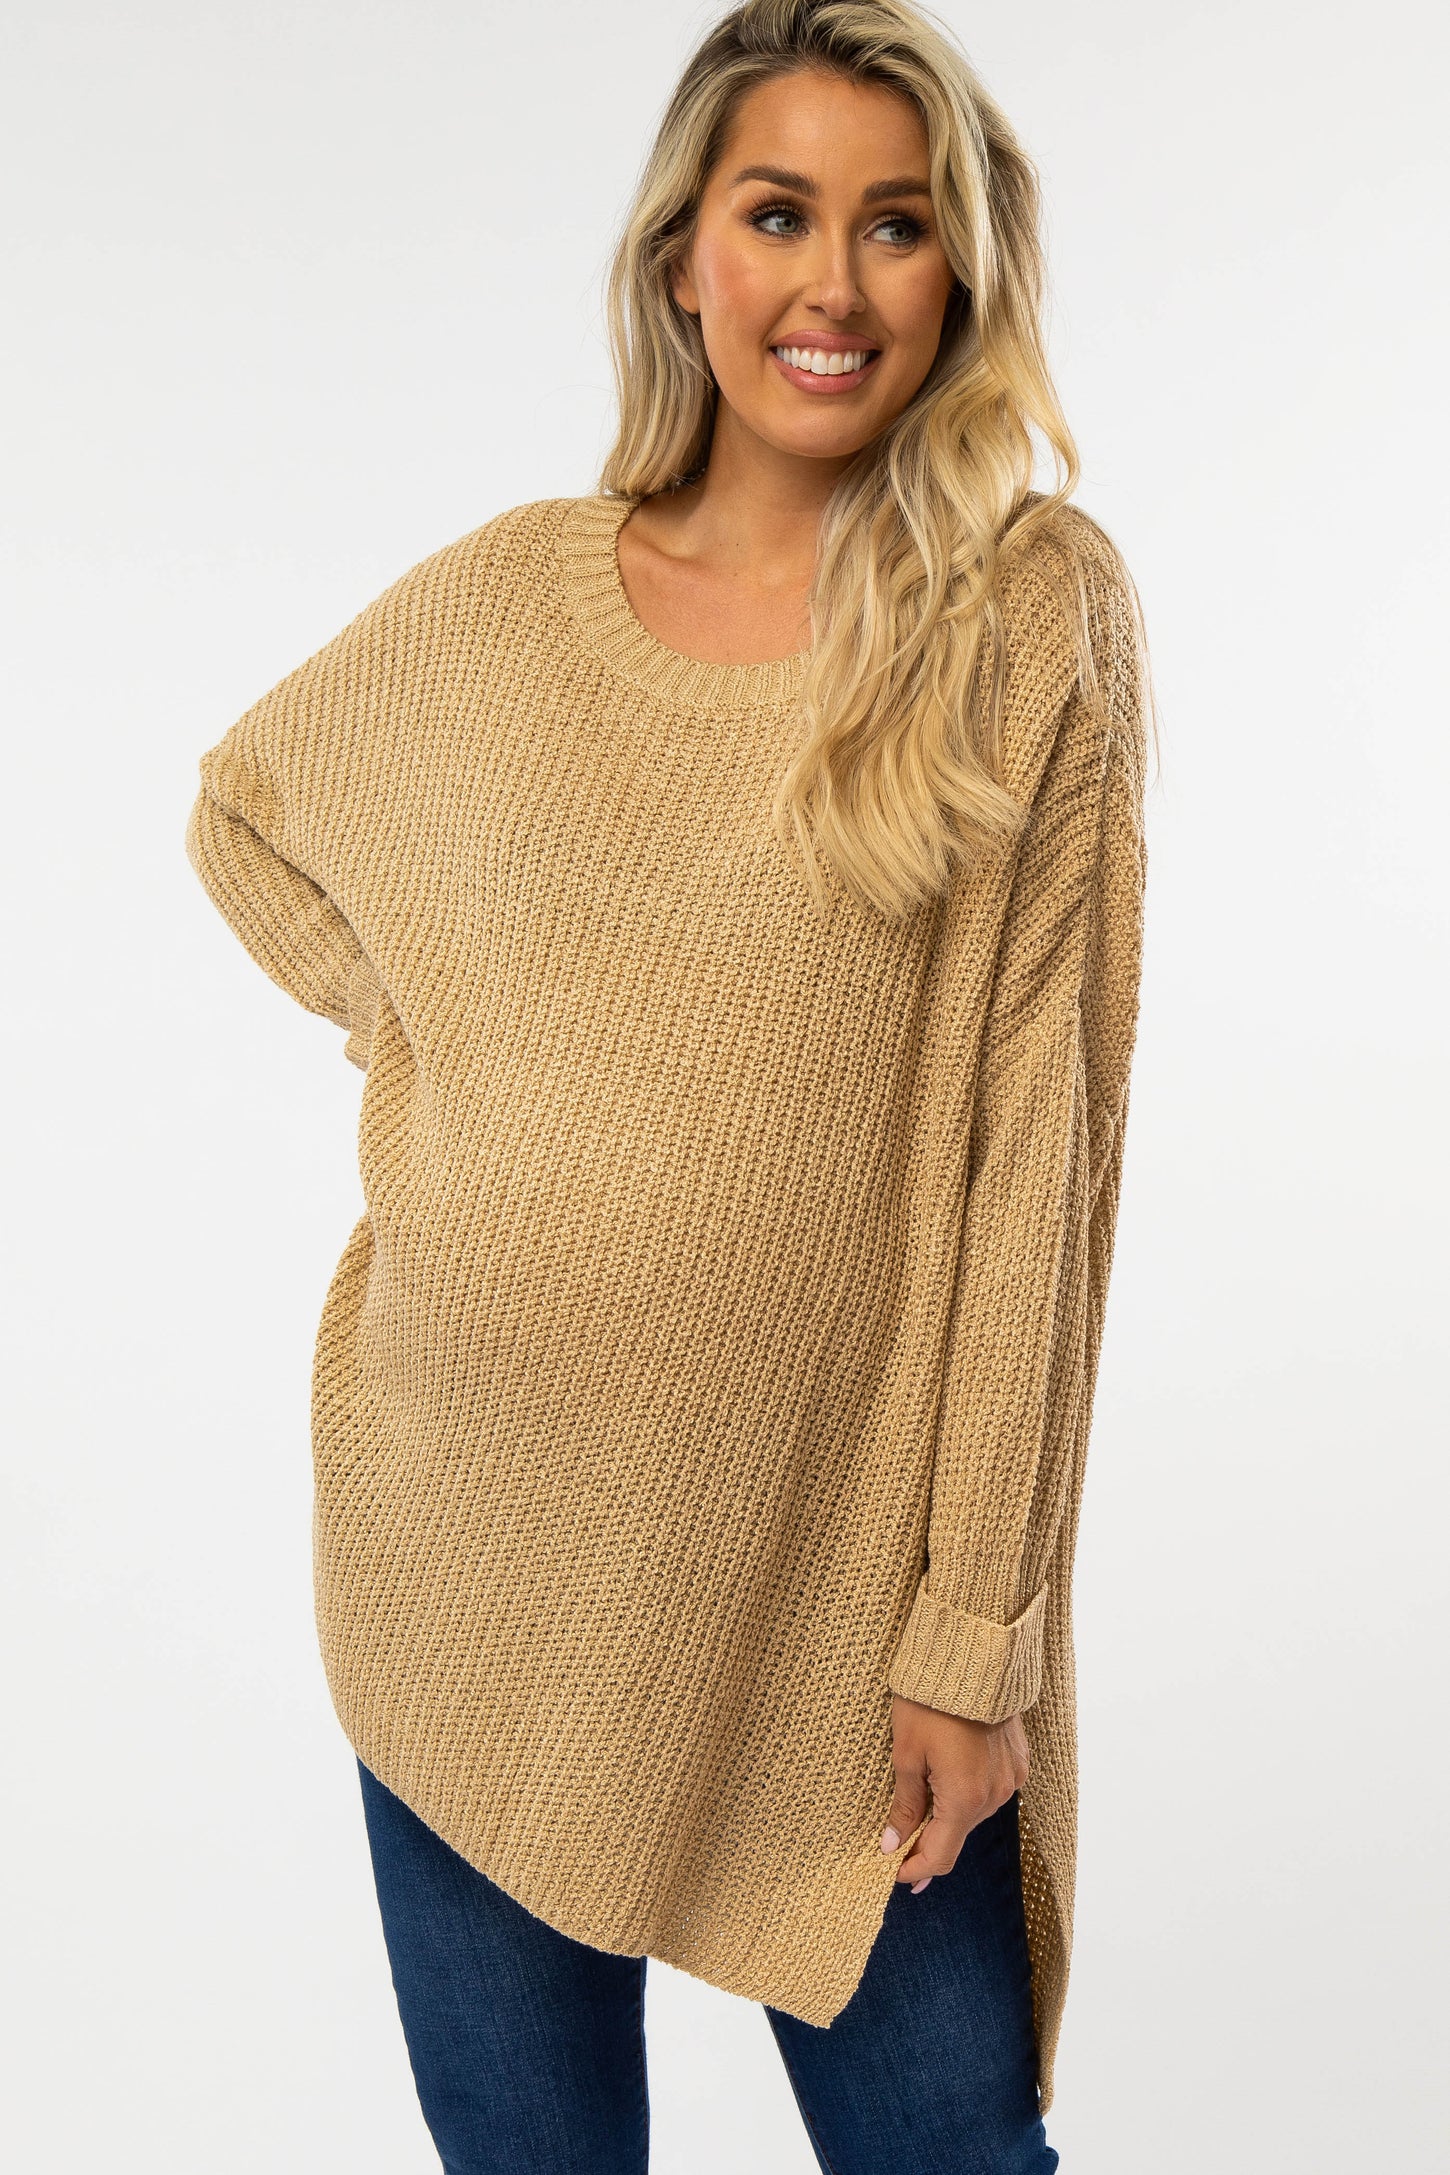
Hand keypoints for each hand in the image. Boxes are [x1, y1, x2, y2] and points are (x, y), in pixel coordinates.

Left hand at [880, 1693, 1029, 1890]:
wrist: (972, 1656)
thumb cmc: (931, 1701)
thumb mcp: (907, 1753)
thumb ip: (904, 1804)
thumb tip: (892, 1845)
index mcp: (965, 1799)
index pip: (941, 1855)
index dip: (915, 1870)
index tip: (895, 1875)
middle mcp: (994, 1796)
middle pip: (957, 1835)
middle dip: (928, 1842)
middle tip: (899, 1846)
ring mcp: (1010, 1779)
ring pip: (974, 1813)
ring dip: (948, 1816)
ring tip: (921, 1808)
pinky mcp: (1018, 1761)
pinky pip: (990, 1790)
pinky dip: (968, 1793)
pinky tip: (948, 1780)